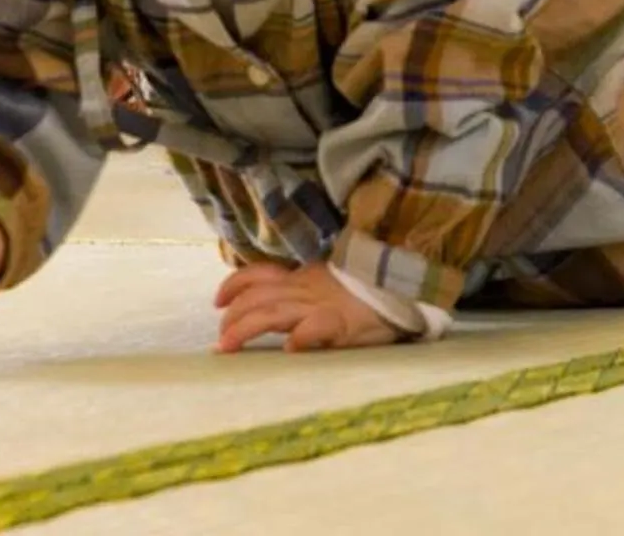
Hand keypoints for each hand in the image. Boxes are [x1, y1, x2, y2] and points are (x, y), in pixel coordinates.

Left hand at [213, 259, 407, 353]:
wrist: (407, 285)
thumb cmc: (370, 292)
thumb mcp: (331, 284)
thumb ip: (306, 293)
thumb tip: (279, 318)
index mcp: (304, 279)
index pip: (260, 275)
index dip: (234, 285)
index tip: (217, 302)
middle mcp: (307, 289)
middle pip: (258, 297)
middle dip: (232, 317)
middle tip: (220, 342)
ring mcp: (323, 305)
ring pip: (275, 312)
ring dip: (247, 328)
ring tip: (229, 345)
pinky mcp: (343, 323)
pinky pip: (317, 327)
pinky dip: (301, 337)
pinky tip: (289, 348)